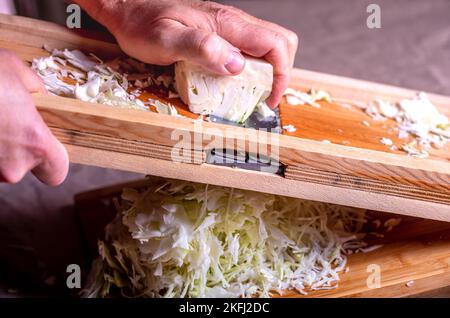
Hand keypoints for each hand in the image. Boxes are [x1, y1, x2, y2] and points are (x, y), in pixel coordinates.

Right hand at [0, 49, 68, 184]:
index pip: (57, 172)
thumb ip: (34, 88)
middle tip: (5, 125)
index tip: (45, 145)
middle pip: (21, 169)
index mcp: (35, 142)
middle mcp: (11, 166)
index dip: (52, 160)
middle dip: (15, 151)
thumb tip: (36, 94)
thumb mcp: (13, 68)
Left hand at [75, 0, 297, 106]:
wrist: (128, 11)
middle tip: (263, 96)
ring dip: (267, 72)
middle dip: (280, 72)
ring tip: (250, 92)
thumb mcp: (167, 40)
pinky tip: (233, 80)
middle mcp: (233, 22)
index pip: (276, 44)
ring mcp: (228, 27)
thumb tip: (237, 65)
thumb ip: (203, 48)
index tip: (269, 99)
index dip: (282, 73)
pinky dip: (251, 68)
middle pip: (280, 42)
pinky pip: (248, 49)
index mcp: (227, 23)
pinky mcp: (220, 34)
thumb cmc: (143, 26)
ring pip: (266, 46)